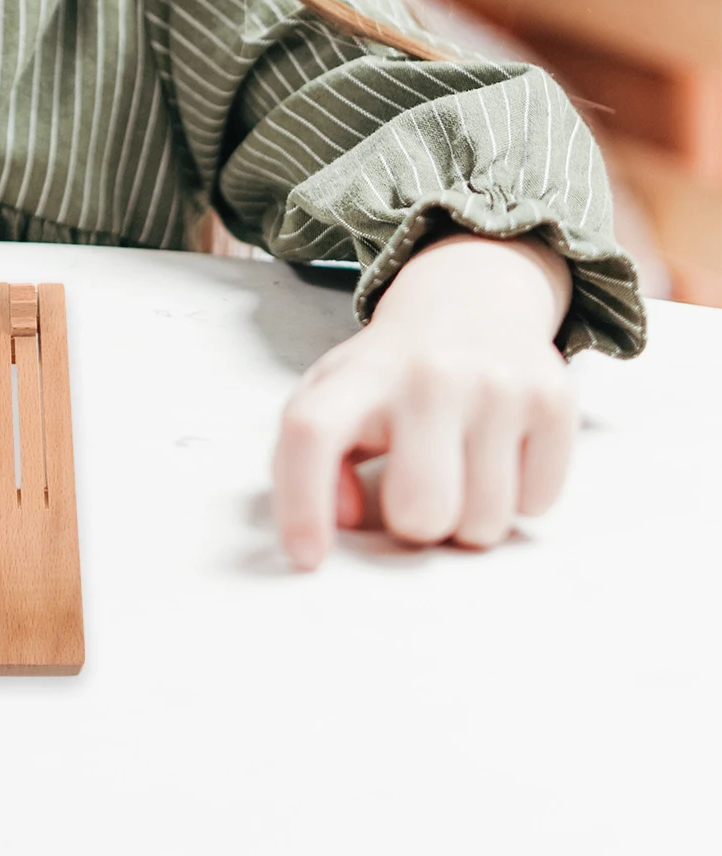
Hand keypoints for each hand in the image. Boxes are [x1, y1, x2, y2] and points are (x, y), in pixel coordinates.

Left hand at [272, 230, 576, 570]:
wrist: (470, 298)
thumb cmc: (389, 372)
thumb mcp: (333, 395)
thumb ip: (309, 457)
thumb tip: (343, 517)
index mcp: (358, 375)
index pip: (312, 433)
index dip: (302, 504)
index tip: (309, 557)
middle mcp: (429, 374)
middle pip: (419, 513)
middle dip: (415, 522)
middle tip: (415, 487)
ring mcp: (497, 384)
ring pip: (484, 523)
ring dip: (468, 516)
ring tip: (457, 466)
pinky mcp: (554, 399)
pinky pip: (537, 503)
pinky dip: (518, 495)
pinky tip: (499, 450)